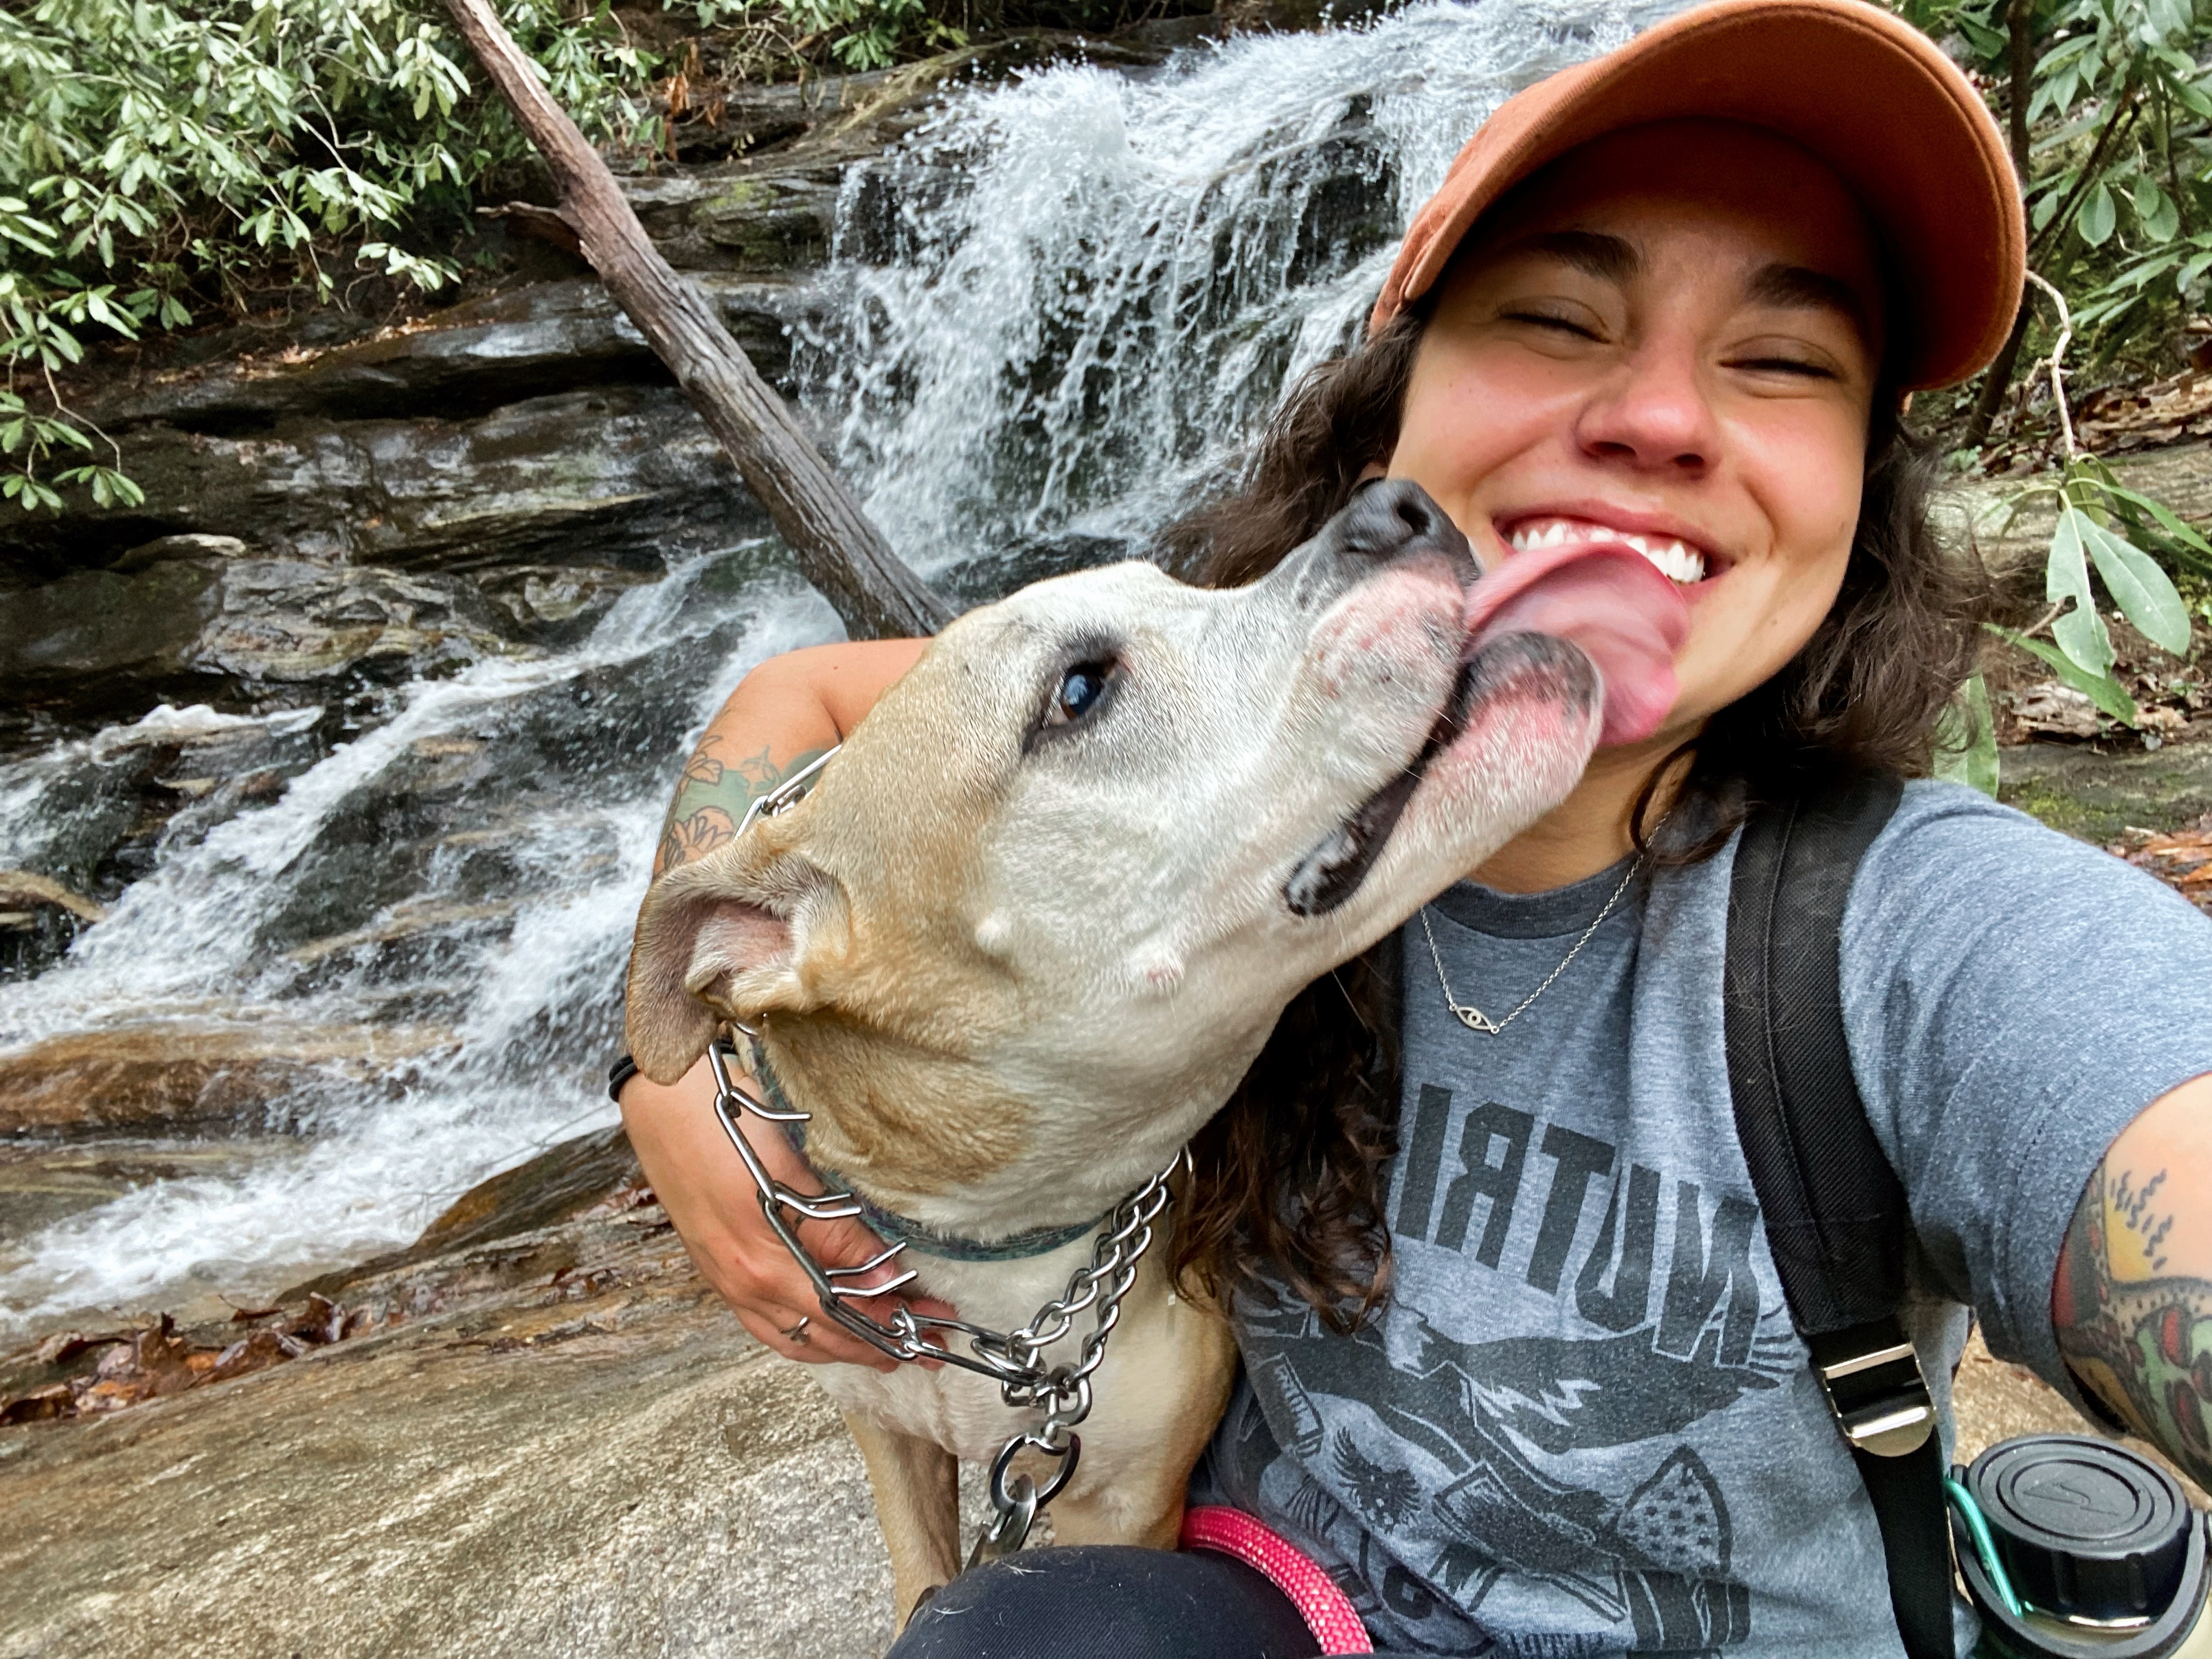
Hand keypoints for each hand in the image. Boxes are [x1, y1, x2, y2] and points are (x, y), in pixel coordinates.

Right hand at [619, 1052, 955, 1370]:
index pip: (844, 1311)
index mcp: (763, 1262)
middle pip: (822, 1335)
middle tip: (926, 1347)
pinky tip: (824, 1328)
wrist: (662, 1099)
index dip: (892, 1321)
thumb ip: (837, 1230)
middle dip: (877, 1345)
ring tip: (884, 1348)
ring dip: (841, 1348)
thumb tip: (885, 1277)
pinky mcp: (716, 1268)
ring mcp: (724, 1280)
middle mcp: (742, 1283)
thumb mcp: (793, 1169)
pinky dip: (803, 1336)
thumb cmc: (727, 1121)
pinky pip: (764, 1324)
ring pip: (792, 1338)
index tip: (935, 1324)